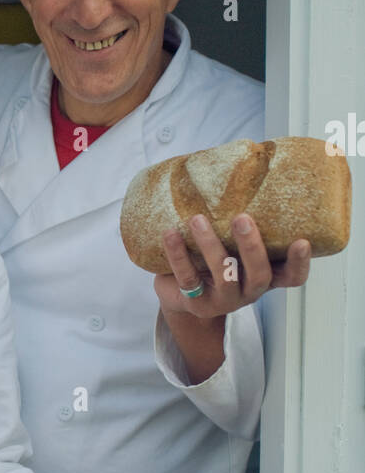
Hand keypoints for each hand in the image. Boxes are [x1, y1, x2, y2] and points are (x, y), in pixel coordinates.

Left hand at [155, 213, 310, 319]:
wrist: (180, 294)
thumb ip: (241, 224)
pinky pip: (188, 279)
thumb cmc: (212, 260)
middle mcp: (249, 291)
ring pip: (223, 275)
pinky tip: (171, 234)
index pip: (292, 277)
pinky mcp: (197, 304)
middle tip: (241, 218)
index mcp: (266, 275)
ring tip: (197, 219)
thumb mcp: (232, 245)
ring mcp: (224, 301)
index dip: (299, 263)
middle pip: (259, 275)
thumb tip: (239, 168)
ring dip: (211, 245)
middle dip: (251, 246)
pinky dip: (178, 255)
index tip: (302, 241)